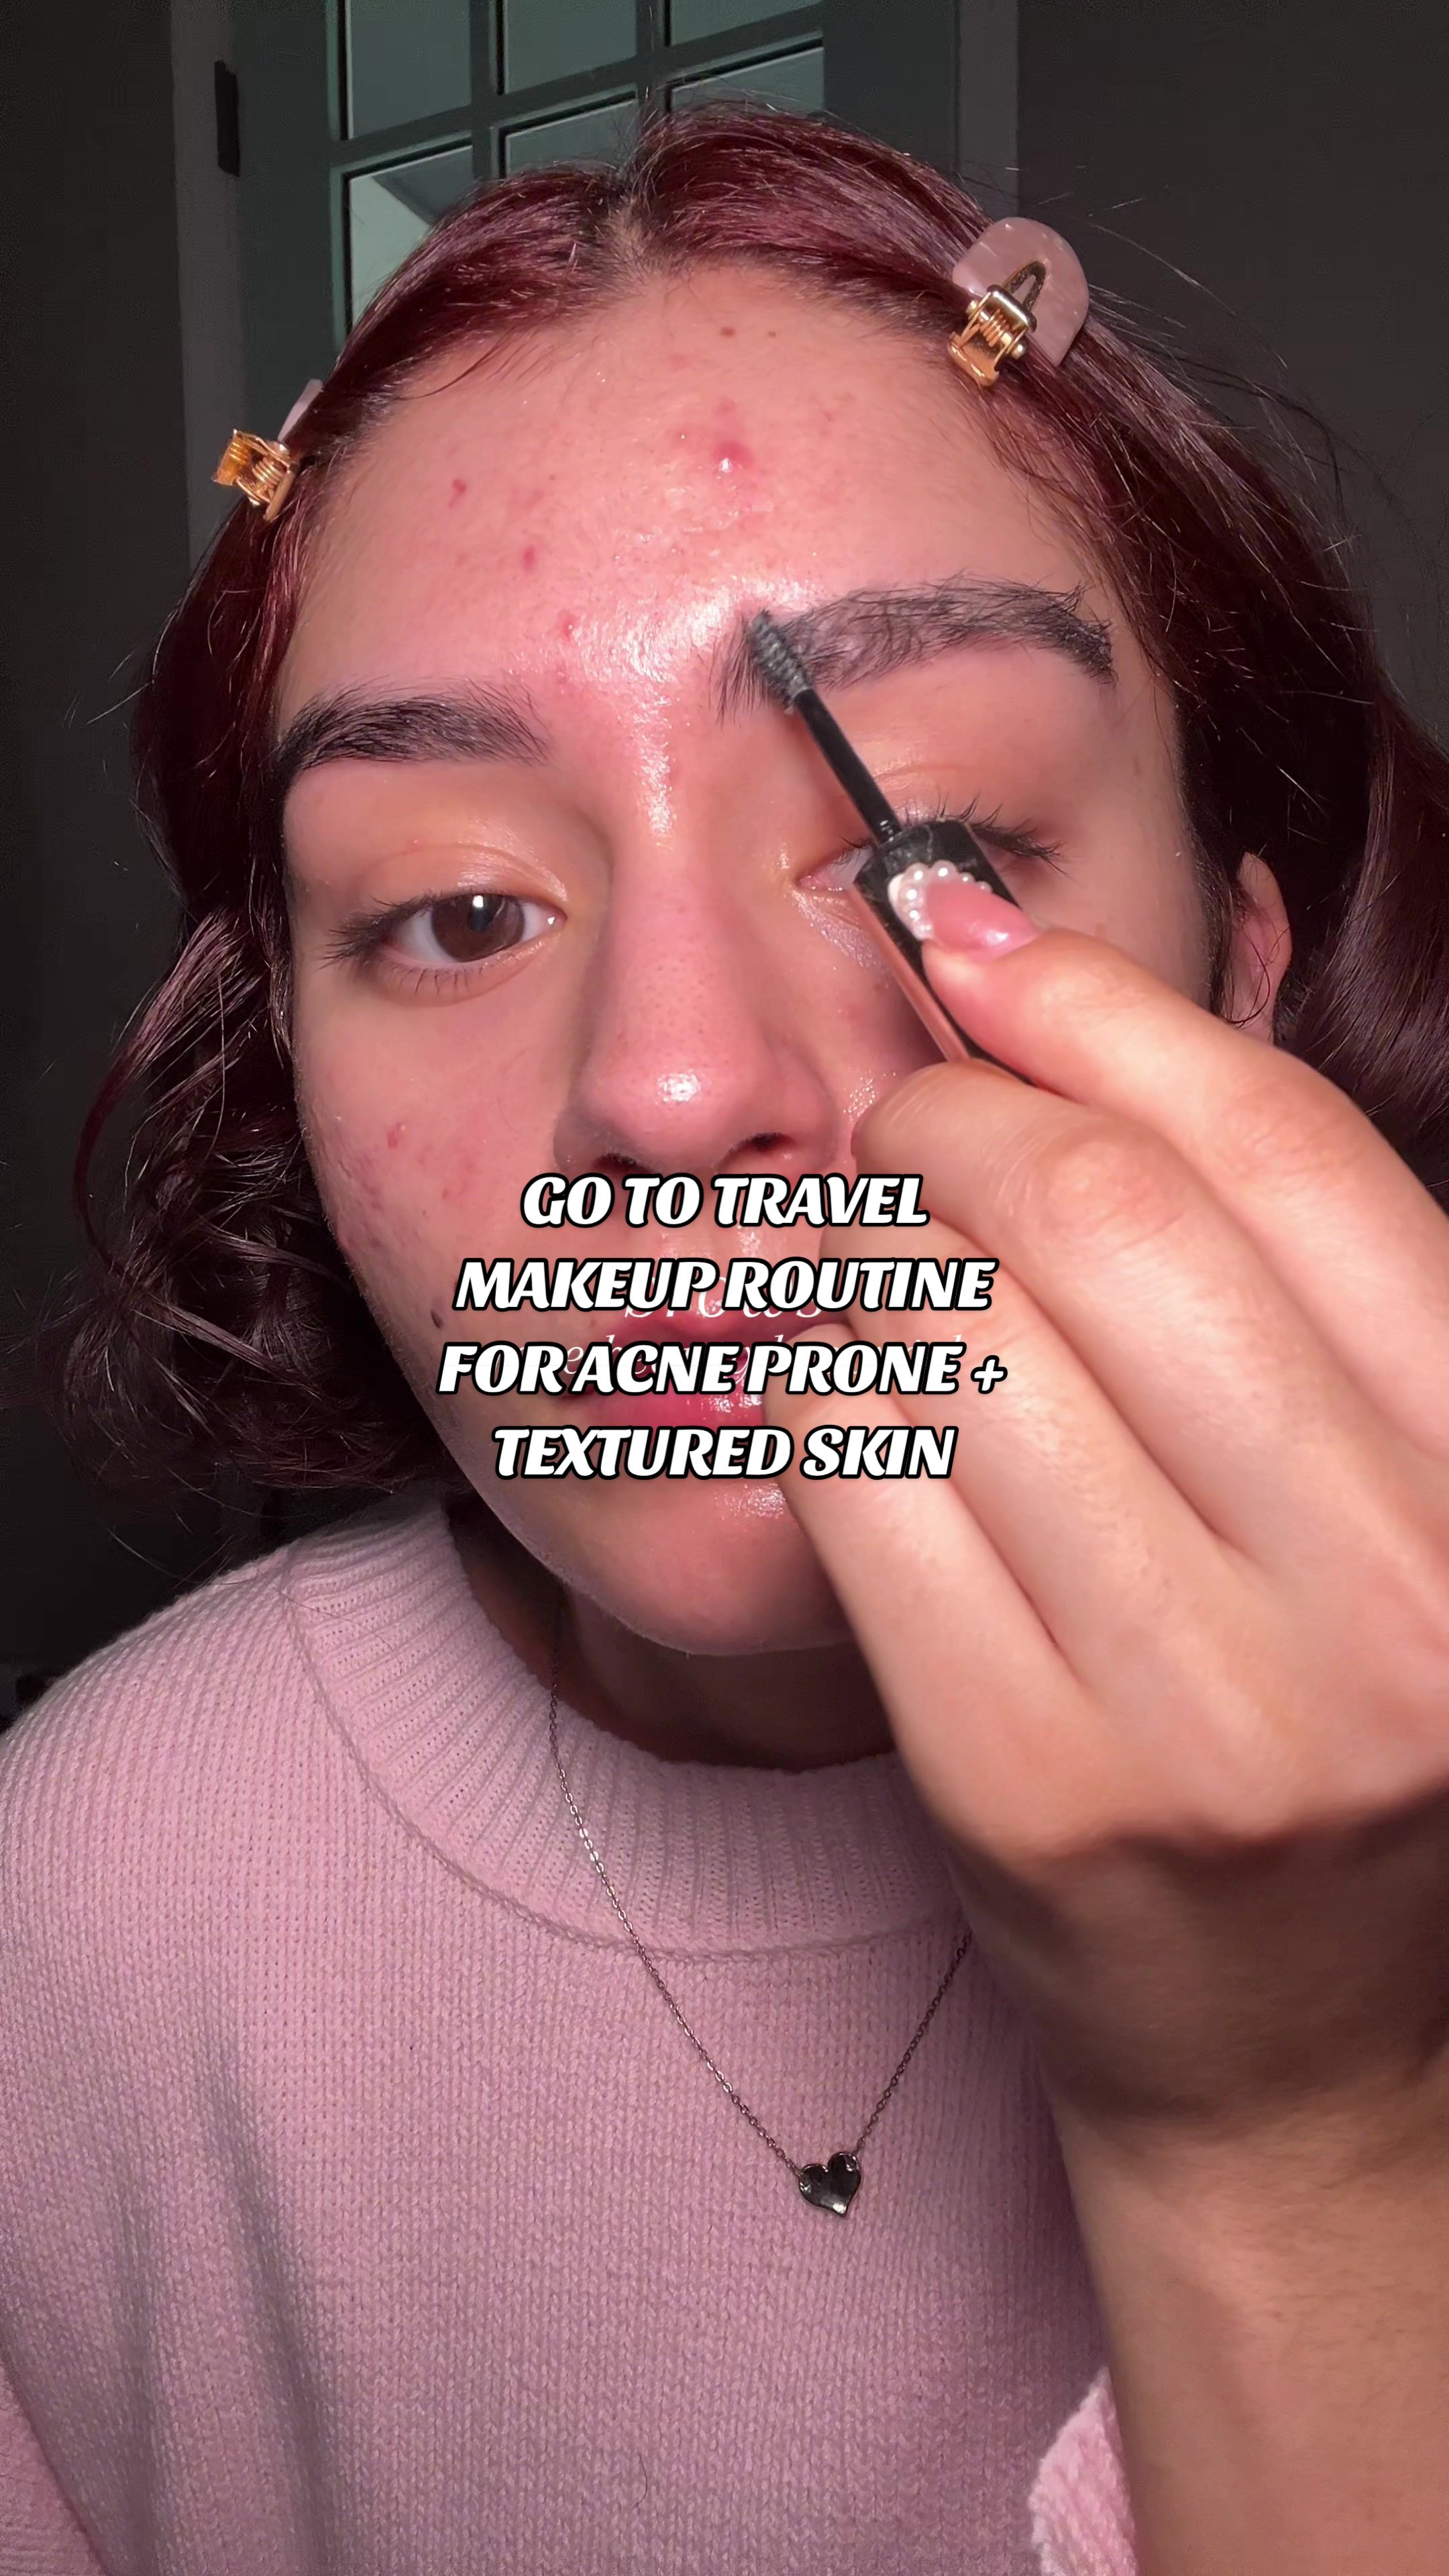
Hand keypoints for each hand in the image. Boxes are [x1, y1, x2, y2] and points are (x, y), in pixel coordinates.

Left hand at [767, 910, 1448, 2169]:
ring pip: (952, 1334)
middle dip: (960, 1116)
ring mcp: (1200, 1706)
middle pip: (1102, 1219)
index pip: (1283, 1153)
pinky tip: (853, 1404)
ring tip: (891, 1272)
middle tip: (917, 1121)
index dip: (1107, 1008)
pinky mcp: (1019, 1783)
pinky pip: (853, 1478)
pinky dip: (820, 1392)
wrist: (1298, 2049)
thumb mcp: (1391, 1485)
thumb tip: (1037, 980)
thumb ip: (1273, 1264)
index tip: (978, 946)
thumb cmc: (1337, 1720)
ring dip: (878, 1253)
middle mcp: (1387, 1592)